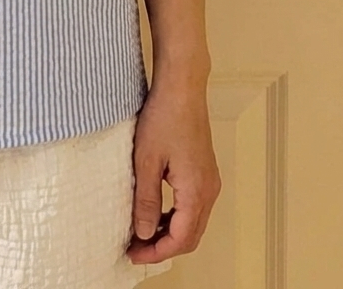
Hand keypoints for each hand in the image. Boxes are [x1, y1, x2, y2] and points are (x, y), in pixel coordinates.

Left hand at [127, 77, 220, 263]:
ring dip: (169, 232)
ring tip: (141, 232)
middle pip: (190, 236)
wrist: (182, 87)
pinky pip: (193, 205)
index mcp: (196, 191)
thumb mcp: (146, 160)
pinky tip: (155, 211)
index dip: (156, 252)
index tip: (133, 254)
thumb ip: (145, 199)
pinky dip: (175, 216)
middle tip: (135, 248)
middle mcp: (209, 190)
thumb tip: (143, 232)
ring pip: (193, 221)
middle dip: (163, 246)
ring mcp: (209, 180)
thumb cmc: (164, 117)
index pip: (180, 239)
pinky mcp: (204, 170)